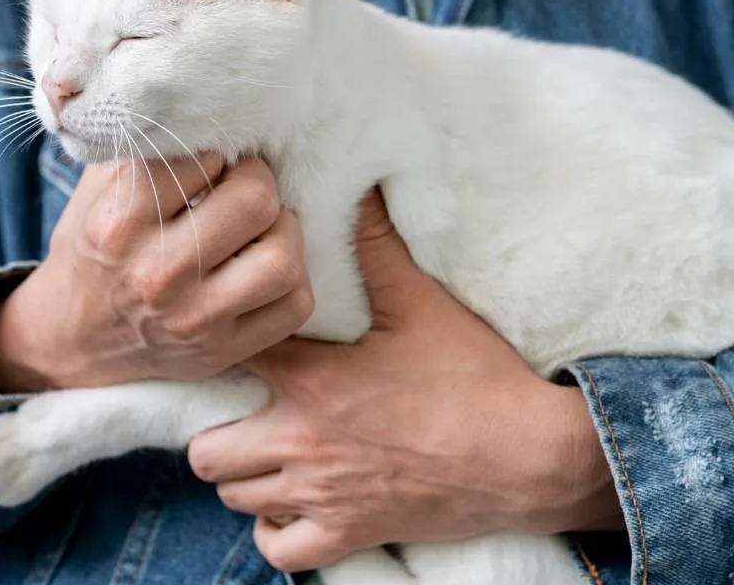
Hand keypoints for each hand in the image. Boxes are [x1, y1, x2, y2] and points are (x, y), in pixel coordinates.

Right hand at [0, 155, 314, 391]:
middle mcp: (156, 274)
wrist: (71, 340)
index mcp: (119, 224)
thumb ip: (142, 150)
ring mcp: (194, 319)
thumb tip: (198, 102)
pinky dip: (293, 280)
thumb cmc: (95, 251)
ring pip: (284, 257)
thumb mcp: (96, 192)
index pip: (201, 157)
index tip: (212, 161)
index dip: (216, 150)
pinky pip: (296, 306)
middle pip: (255, 201)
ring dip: (284, 232)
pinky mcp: (223, 350)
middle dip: (258, 182)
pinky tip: (264, 268)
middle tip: (246, 186)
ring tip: (263, 228)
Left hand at [188, 189, 622, 571]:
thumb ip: (377, 245)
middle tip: (247, 411)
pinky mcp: (347, 535)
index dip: (225, 350)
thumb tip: (358, 187)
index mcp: (311, 380)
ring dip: (246, 475)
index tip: (235, 344)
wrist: (528, 456)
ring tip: (272, 451)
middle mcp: (301, 443)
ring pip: (233, 496)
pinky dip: (276, 528)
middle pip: (205, 449)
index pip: (228, 361)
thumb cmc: (474, 377)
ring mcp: (320, 495)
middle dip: (217, 428)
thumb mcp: (421, 302)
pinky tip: (293, 502)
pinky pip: (277, 547)